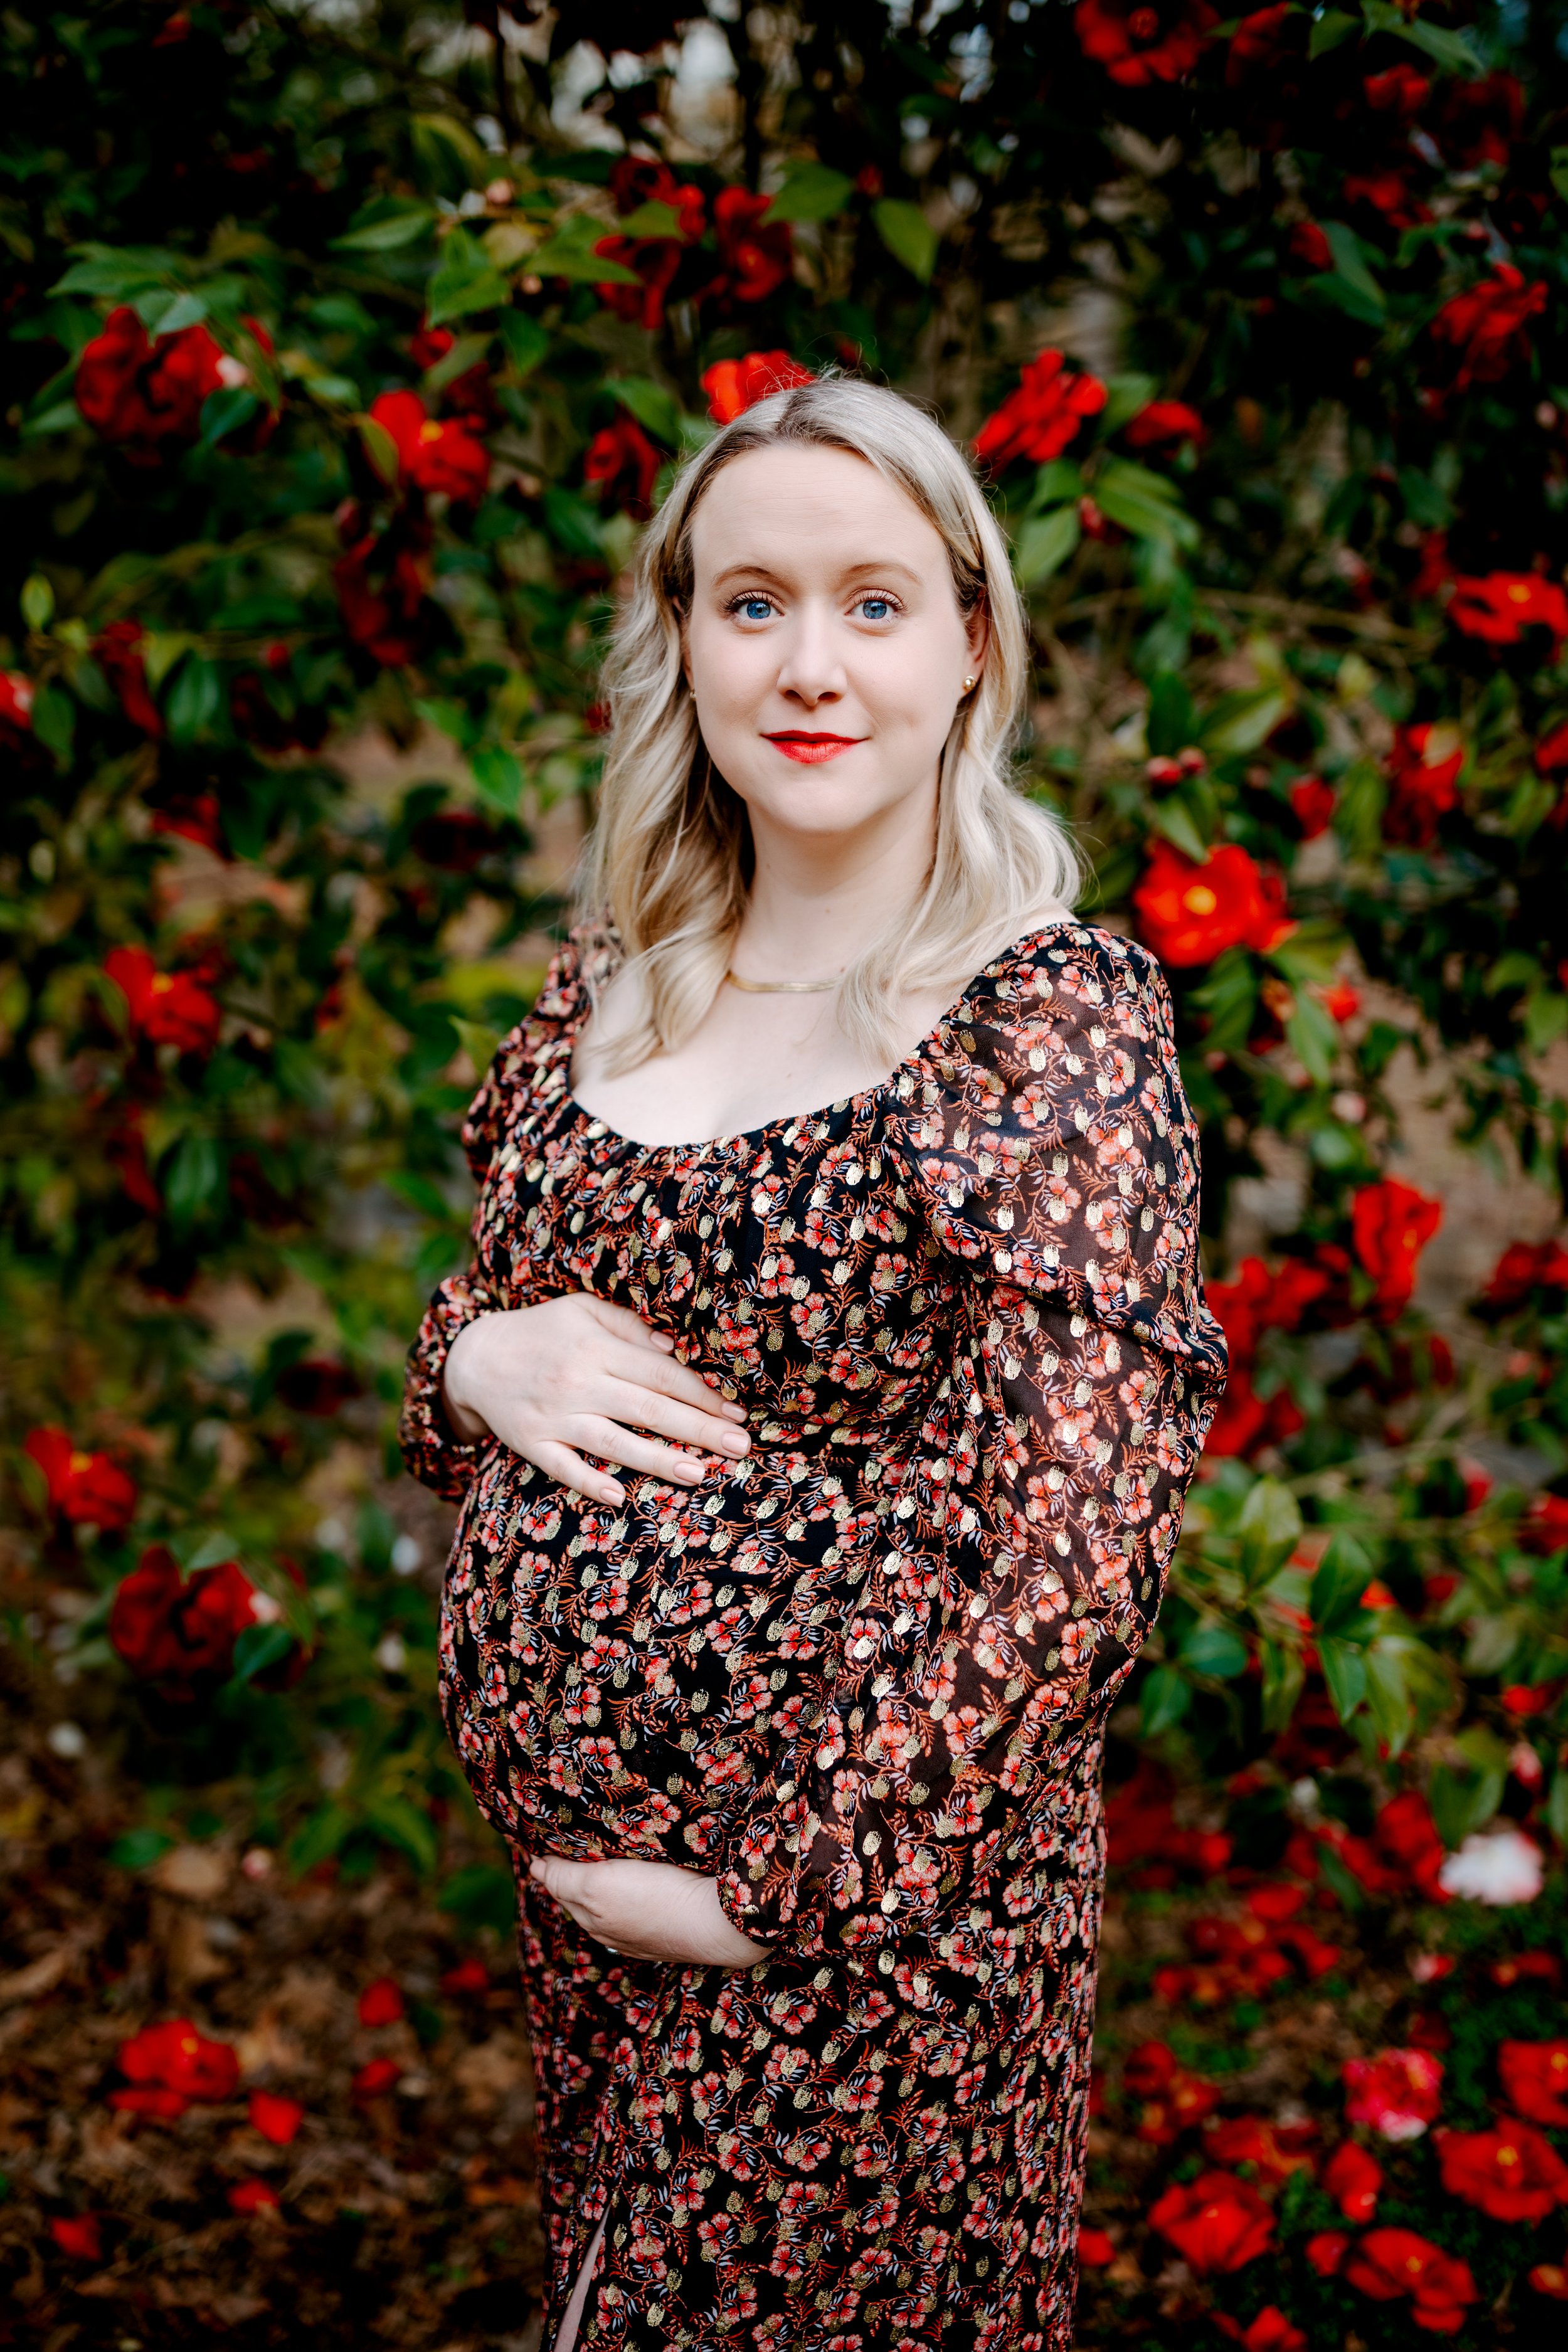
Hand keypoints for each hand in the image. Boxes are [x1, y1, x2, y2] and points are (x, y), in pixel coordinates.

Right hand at [442, 1292, 748, 1506]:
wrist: (474, 1357)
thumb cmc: (542, 1331)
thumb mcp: (583, 1310)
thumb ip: (628, 1327)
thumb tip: (673, 1349)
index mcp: (595, 1346)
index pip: (659, 1372)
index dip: (700, 1393)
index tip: (735, 1412)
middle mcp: (577, 1381)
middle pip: (647, 1407)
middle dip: (697, 1428)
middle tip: (740, 1446)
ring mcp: (553, 1416)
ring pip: (612, 1441)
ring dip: (657, 1459)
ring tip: (699, 1473)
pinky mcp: (530, 1443)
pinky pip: (561, 1467)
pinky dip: (588, 1482)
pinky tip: (618, 1496)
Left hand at [528, 1854, 770, 1968]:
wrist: (716, 1924)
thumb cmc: (655, 1900)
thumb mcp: (598, 1886)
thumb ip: (563, 1879)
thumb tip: (534, 1867)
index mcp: (592, 1919)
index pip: (560, 1887)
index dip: (551, 1865)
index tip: (544, 1842)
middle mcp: (613, 1932)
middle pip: (583, 1899)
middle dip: (571, 1876)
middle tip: (565, 1845)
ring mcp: (642, 1933)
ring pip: (611, 1904)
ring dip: (601, 1884)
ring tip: (599, 1859)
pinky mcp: (668, 1929)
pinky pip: (638, 1907)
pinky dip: (628, 1892)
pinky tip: (637, 1882)